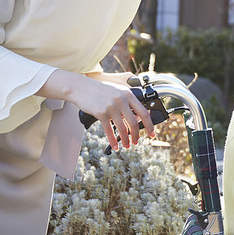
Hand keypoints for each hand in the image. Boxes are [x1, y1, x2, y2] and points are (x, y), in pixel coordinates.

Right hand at [40, 70, 155, 150]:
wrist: (81, 87)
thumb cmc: (101, 90)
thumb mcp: (118, 91)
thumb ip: (128, 101)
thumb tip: (139, 117)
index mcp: (128, 94)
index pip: (144, 112)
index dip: (149, 125)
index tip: (152, 134)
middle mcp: (121, 100)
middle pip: (134, 123)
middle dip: (136, 136)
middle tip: (136, 142)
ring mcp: (111, 107)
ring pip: (122, 129)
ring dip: (126, 140)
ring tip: (127, 145)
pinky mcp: (101, 113)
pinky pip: (109, 131)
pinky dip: (113, 141)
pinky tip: (115, 146)